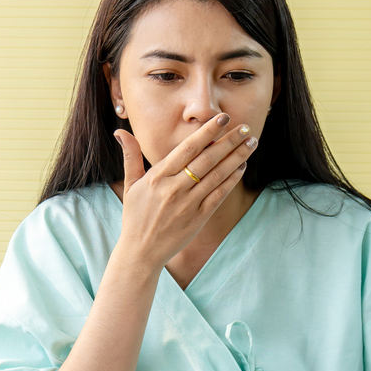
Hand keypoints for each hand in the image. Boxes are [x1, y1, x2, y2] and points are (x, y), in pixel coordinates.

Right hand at [112, 114, 258, 270]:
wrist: (141, 251)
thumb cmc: (135, 216)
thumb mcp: (131, 184)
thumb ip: (130, 156)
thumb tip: (120, 131)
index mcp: (158, 176)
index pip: (188, 148)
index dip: (207, 132)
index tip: (222, 118)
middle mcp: (174, 188)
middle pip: (207, 159)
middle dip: (228, 141)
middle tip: (245, 127)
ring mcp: (188, 204)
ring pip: (217, 175)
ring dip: (236, 157)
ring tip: (251, 142)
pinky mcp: (198, 218)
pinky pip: (219, 195)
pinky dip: (232, 180)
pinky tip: (242, 167)